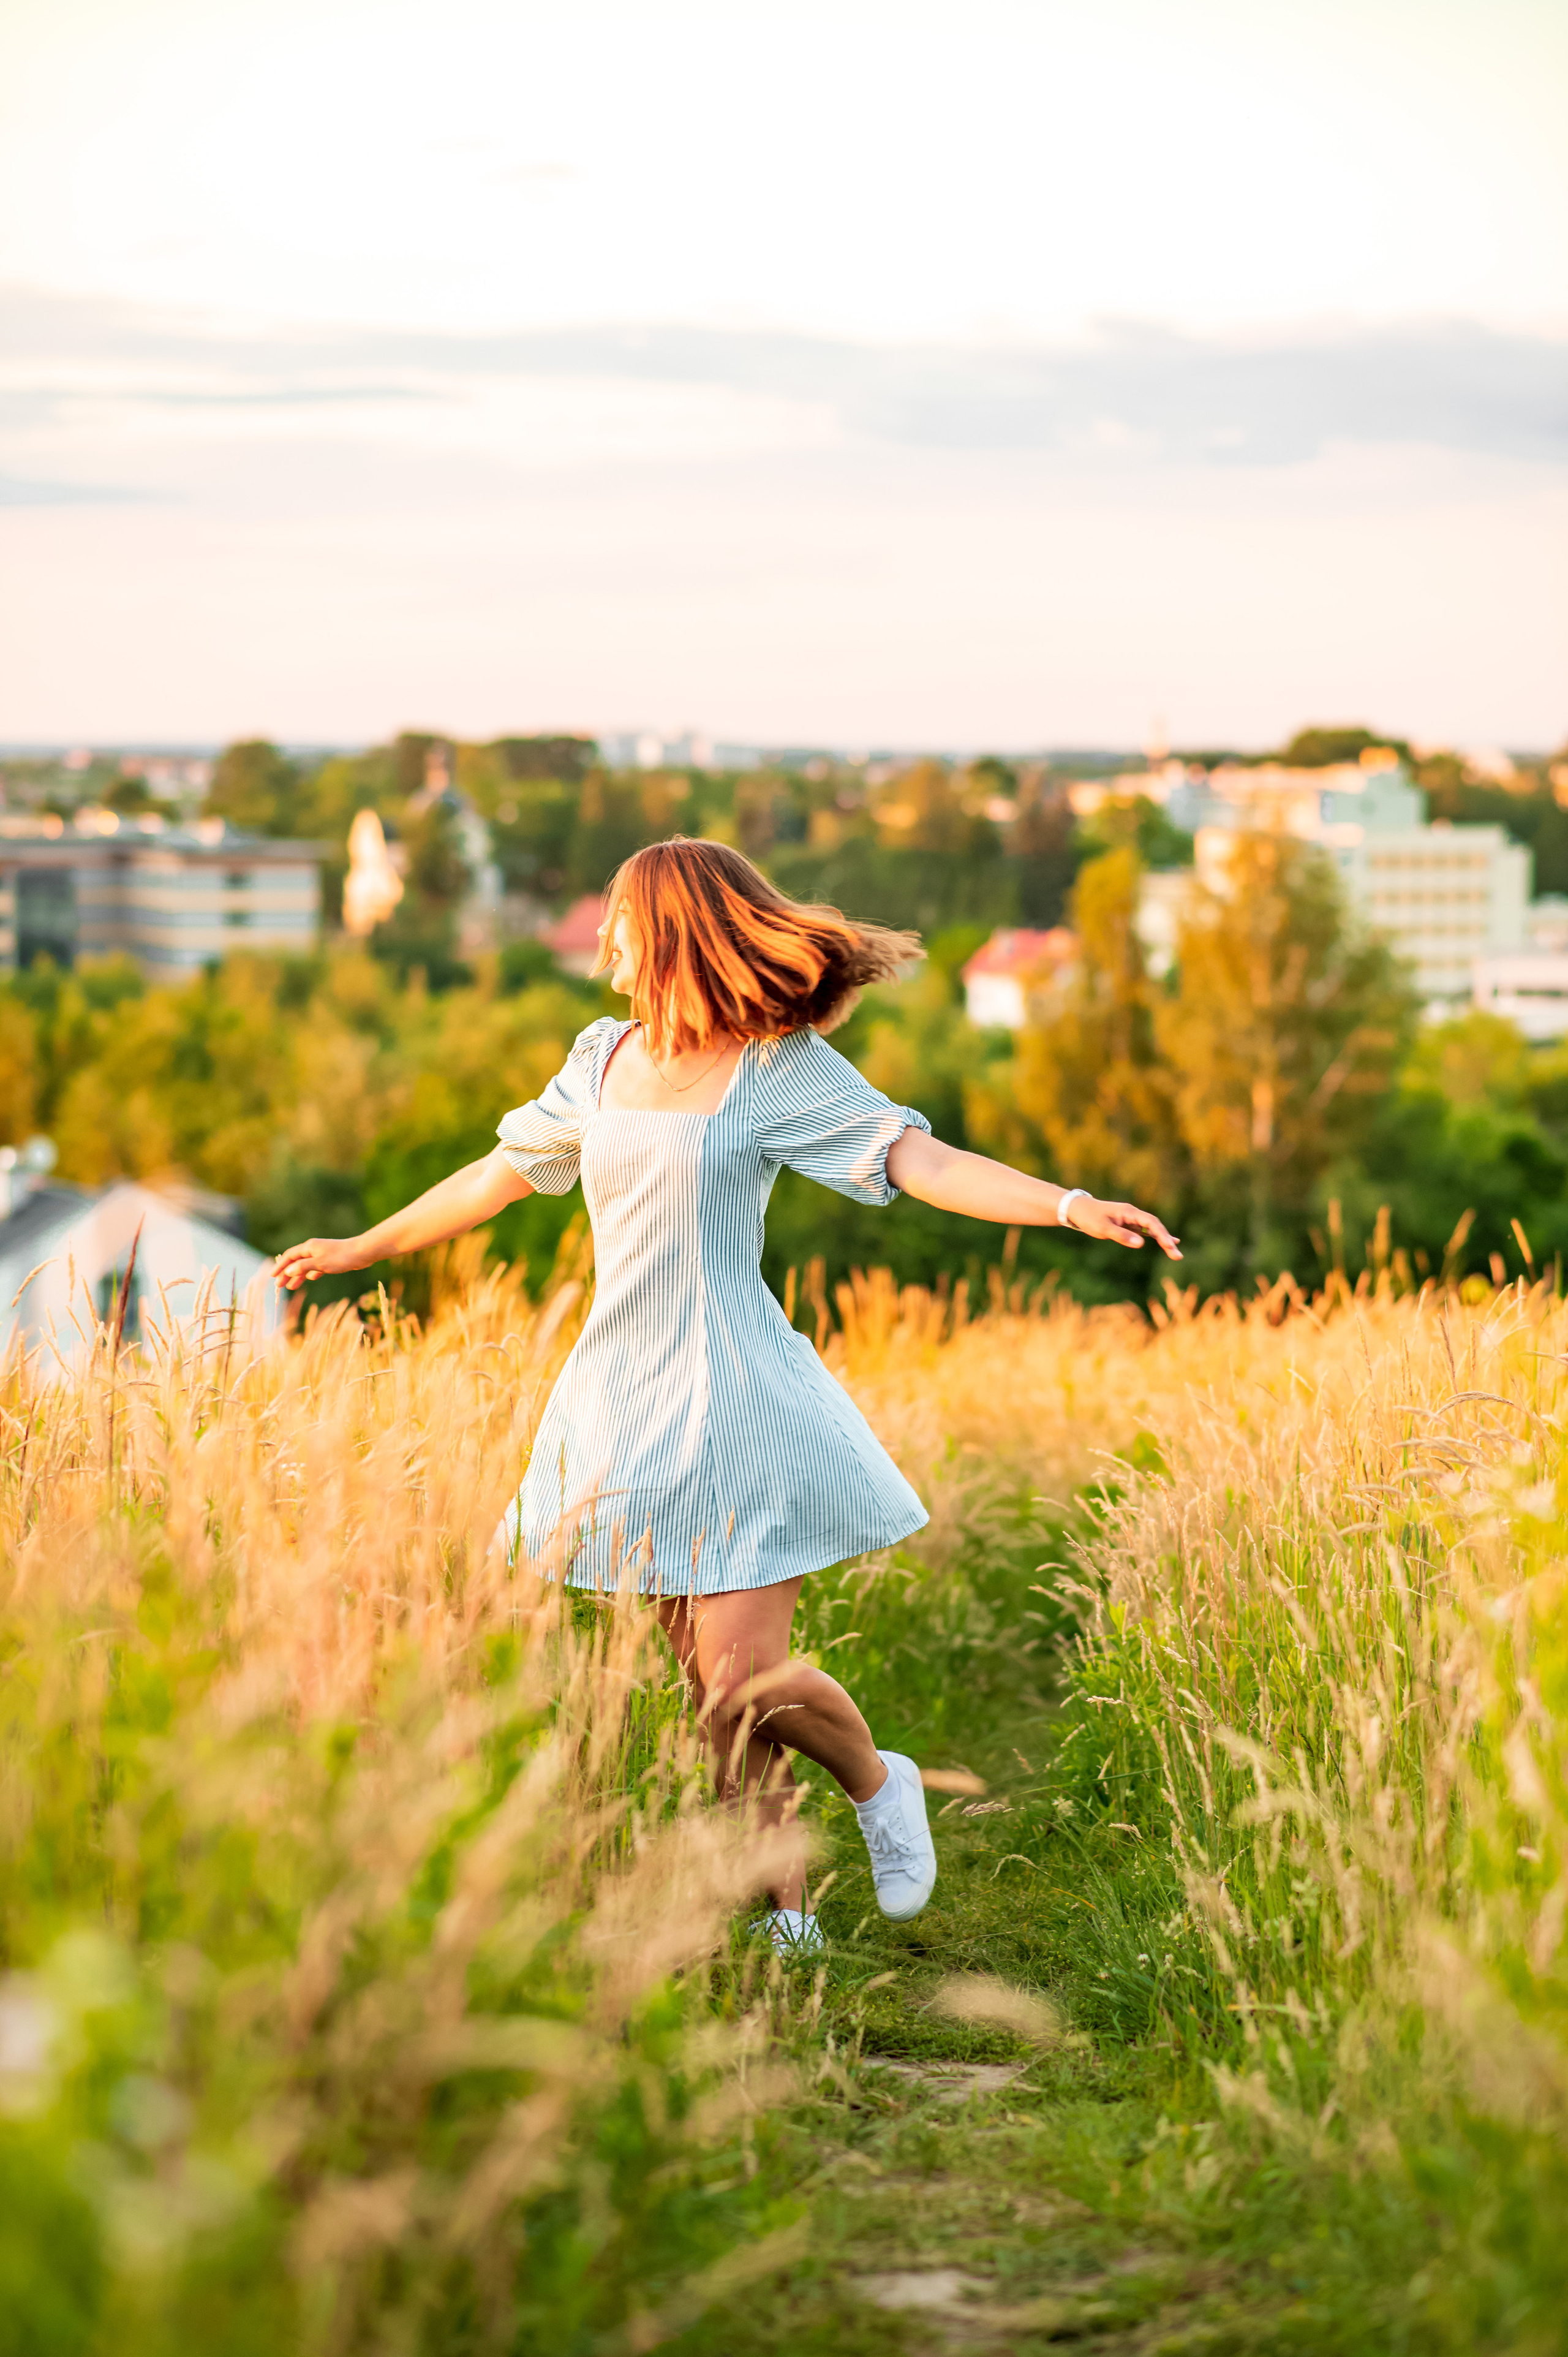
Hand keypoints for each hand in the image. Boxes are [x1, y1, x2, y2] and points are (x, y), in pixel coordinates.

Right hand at [273, 1236, 373, 1291]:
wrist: (362, 1253)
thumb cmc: (341, 1257)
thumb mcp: (319, 1264)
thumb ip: (303, 1267)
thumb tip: (288, 1271)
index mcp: (309, 1247)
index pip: (289, 1256)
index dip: (280, 1266)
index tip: (272, 1276)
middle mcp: (314, 1249)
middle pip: (295, 1262)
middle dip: (286, 1274)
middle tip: (279, 1286)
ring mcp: (322, 1254)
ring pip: (305, 1266)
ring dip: (297, 1276)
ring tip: (290, 1287)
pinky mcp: (330, 1260)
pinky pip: (316, 1267)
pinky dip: (311, 1274)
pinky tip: (310, 1279)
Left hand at [1064, 1196, 1181, 1258]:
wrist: (1078, 1209)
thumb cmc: (1089, 1218)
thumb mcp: (1103, 1229)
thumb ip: (1122, 1236)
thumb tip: (1141, 1243)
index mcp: (1129, 1212)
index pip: (1151, 1223)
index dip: (1162, 1235)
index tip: (1170, 1246)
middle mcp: (1133, 1213)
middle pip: (1155, 1226)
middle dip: (1167, 1240)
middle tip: (1177, 1256)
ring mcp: (1131, 1218)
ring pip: (1152, 1229)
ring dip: (1163, 1240)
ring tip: (1176, 1253)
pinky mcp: (1128, 1224)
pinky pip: (1146, 1231)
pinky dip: (1156, 1237)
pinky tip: (1166, 1242)